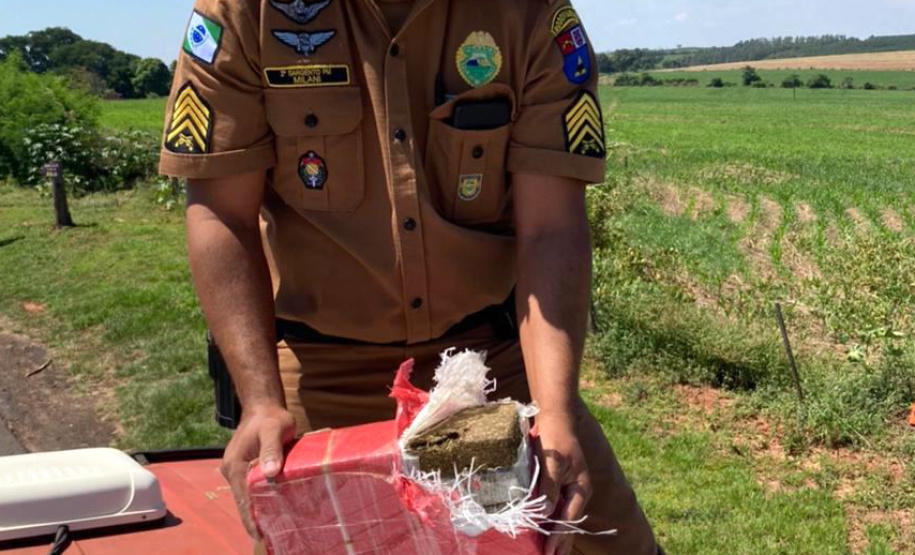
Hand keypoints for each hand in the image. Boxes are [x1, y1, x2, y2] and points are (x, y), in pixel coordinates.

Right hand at [220, 404, 296, 537]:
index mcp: (235, 465)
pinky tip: (271, 505)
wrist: (263, 405)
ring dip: (257, 508)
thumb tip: (270, 473)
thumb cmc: (270, 417)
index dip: (250, 518)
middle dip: (254, 518)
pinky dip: (259, 496)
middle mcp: (232, 470)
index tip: (259, 536)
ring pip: (247, 493)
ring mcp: (237, 468)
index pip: (242, 499)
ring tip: (273, 526)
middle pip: (243, 499)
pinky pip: (250, 485)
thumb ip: (272, 449)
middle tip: (271, 535)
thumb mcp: (274, 429)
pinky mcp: (245, 466)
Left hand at [536, 411, 591, 554]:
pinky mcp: (559, 485)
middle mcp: (577, 492)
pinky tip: (545, 532)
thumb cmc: (555, 438)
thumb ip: (548, 488)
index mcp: (580, 489)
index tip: (549, 551)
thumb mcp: (552, 463)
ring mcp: (568, 489)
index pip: (568, 518)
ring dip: (556, 536)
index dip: (558, 536)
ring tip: (550, 554)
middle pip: (568, 523)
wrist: (556, 417)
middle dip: (560, 543)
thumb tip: (544, 513)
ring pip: (562, 518)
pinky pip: (556, 508)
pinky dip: (551, 522)